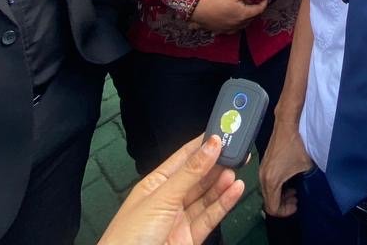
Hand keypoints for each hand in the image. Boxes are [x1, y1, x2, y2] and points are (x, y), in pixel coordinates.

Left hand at [98, 134, 243, 244]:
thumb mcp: (161, 197)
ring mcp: (180, 219)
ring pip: (207, 196)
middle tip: (237, 149)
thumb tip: (210, 146)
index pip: (184, 158)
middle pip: (198, 177)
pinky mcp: (191, 237)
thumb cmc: (129, 236)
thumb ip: (189, 173)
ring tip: (237, 168)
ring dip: (222, 182)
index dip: (203, 144)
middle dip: (217, 163)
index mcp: (156, 184)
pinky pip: (210, 216)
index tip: (222, 131)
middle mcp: (169, 200)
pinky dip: (224, 203)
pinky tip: (234, 190)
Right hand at [190, 0, 269, 34]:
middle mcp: (236, 25)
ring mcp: (226, 29)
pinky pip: (231, 28)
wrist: (193, 4)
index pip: (259, 9)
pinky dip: (235, 22)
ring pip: (241, 25)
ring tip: (244, 7)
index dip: (264, 1)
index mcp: (243, 15)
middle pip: (251, 18)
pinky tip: (231, 16)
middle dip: (256, 9)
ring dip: (246, 17)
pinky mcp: (217, 30)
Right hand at [260, 121, 312, 217]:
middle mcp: (263, 176)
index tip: (296, 204)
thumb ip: (305, 182)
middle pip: (268, 201)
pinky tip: (289, 180)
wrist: (287, 123)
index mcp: (271, 180)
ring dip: (280, 195)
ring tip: (294, 190)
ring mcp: (262, 169)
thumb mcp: (306, 166)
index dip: (285, 211)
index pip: (272, 208)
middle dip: (283, 204)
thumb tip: (308, 189)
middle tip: (296, 198)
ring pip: (267, 192)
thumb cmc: (297, 145)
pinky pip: (268, 182)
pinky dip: (277, 186)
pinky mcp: (264, 163)